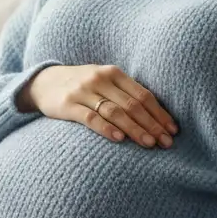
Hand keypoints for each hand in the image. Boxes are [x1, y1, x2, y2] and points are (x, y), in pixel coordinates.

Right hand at [19, 64, 177, 148]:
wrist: (43, 82)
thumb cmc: (81, 85)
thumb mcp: (103, 81)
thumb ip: (125, 93)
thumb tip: (157, 116)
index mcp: (113, 73)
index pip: (143, 95)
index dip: (160, 114)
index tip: (173, 131)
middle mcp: (100, 79)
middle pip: (132, 105)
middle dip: (152, 125)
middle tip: (166, 143)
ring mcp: (83, 91)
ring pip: (115, 112)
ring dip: (135, 129)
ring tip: (149, 144)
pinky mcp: (68, 105)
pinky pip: (91, 118)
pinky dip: (107, 128)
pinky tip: (120, 139)